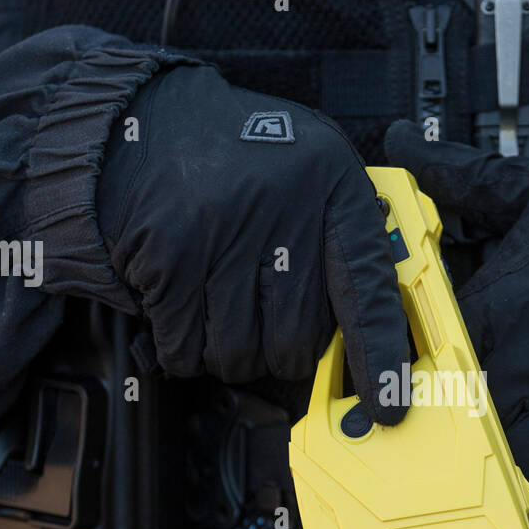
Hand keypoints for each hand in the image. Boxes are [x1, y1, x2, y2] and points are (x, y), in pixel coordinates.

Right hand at [96, 65, 407, 423]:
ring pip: (239, 354)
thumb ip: (346, 236)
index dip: (381, 356)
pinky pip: (185, 349)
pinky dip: (183, 347)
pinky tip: (183, 303)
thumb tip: (378, 329)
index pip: (369, 290)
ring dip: (228, 351)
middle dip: (281, 350)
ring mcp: (222, 234)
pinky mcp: (168, 257)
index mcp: (333, 188)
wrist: (140, 121)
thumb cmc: (239, 157)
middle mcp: (283, 210)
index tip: (389, 406)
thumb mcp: (314, 170)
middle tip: (263, 316)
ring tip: (221, 299)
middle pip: (297, 341)